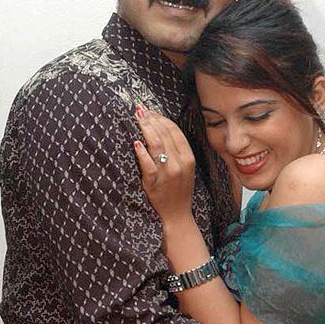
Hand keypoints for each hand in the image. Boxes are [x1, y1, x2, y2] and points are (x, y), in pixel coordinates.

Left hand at [134, 104, 196, 225]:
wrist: (178, 214)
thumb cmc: (179, 189)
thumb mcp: (186, 168)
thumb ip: (177, 150)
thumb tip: (161, 129)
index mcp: (188, 157)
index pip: (174, 131)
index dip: (161, 118)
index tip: (150, 110)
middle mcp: (179, 163)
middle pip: (164, 134)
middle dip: (151, 119)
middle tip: (139, 109)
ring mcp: (167, 173)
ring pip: (156, 145)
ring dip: (146, 129)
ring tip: (137, 118)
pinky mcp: (155, 183)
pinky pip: (148, 165)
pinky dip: (142, 153)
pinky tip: (136, 143)